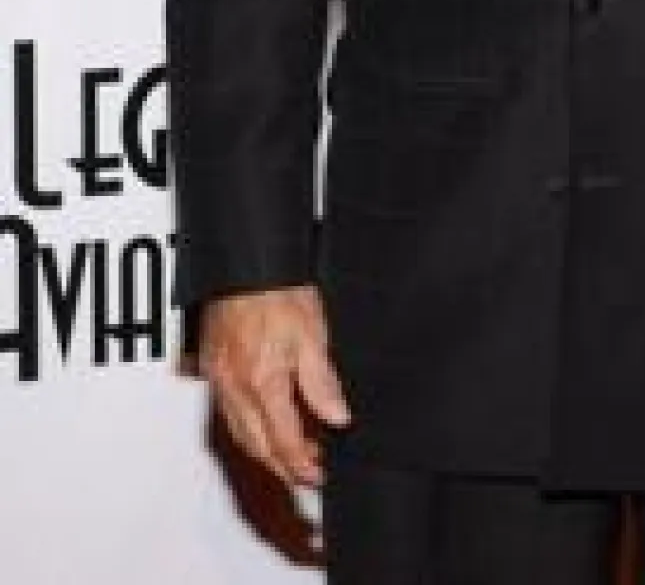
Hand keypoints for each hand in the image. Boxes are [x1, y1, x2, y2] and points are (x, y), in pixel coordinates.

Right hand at [199, 284, 351, 485]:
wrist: (245, 263)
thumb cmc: (276, 289)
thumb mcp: (313, 334)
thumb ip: (322, 382)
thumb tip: (337, 417)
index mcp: (263, 381)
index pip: (284, 441)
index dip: (303, 466)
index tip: (317, 476)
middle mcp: (235, 386)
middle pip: (258, 446)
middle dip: (284, 466)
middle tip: (308, 471)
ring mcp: (219, 379)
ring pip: (240, 434)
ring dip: (266, 449)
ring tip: (292, 448)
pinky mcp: (212, 367)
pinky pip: (228, 413)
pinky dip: (248, 427)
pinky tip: (263, 421)